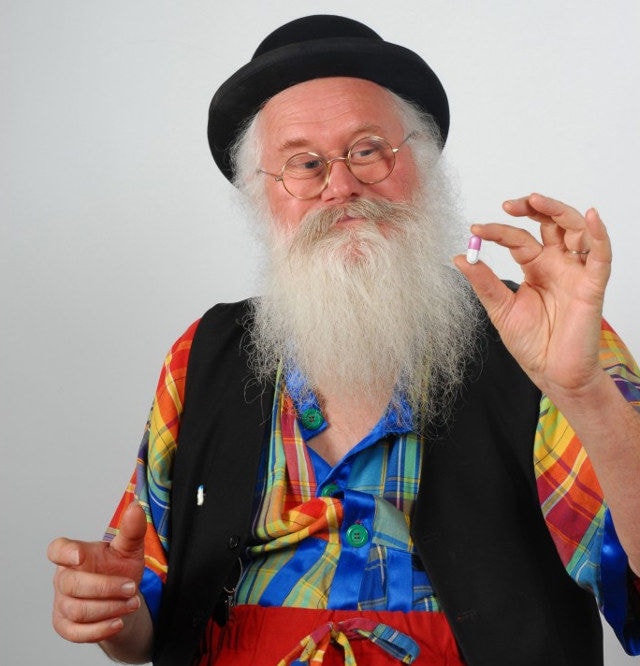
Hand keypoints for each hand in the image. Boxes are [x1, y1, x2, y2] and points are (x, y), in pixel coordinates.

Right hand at [48, 502, 146, 643]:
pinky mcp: (66, 626)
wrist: (123, 598)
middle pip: (72, 584)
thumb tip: (136, 507)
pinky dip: (99, 629)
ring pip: (77, 610)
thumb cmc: (120, 569)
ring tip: (132, 602)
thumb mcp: (129, 549)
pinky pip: (76, 632)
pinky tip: (118, 622)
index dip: (64, 553)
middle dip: (105, 588)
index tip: (80, 555)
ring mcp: (63, 603)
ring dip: (109, 608)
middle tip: (131, 587)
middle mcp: (64, 578)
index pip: (57, 549)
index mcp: (76, 554)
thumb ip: (132, 530)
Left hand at [454, 193, 611, 397]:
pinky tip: (590, 216)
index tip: (474, 231)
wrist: (551, 372)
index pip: (517, 238)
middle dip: (532, 208)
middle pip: (550, 223)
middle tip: (509, 204)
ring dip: (558, 211)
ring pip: (575, 230)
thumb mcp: (500, 308)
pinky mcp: (592, 285)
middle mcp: (556, 263)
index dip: (497, 231)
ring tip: (536, 200)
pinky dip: (599, 234)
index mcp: (534, 267)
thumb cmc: (530, 342)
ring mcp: (575, 271)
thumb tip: (460, 257)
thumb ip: (484, 282)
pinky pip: (601, 255)